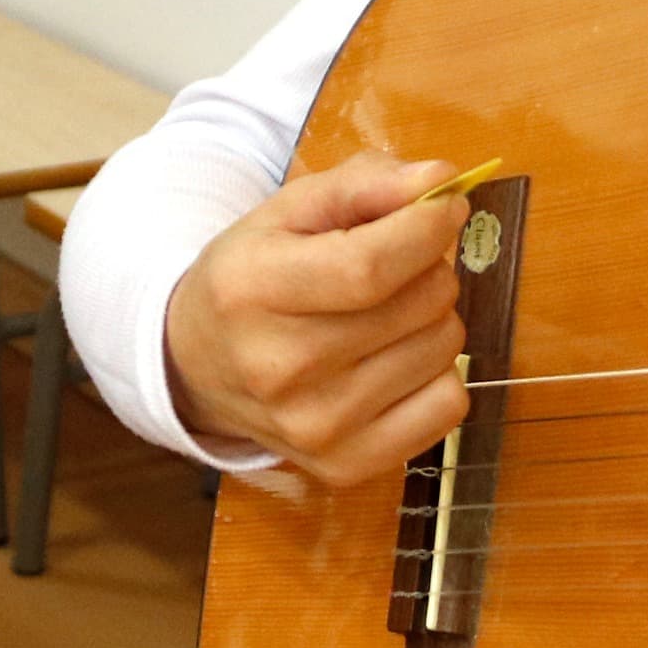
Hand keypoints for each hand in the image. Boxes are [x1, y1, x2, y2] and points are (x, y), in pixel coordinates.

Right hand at [162, 155, 471, 487]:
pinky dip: (437, 373)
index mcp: (252, 290)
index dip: (426, 228)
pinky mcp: (347, 465)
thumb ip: (363, 185)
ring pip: (444, 348)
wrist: (197, 367)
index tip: (446, 206)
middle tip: (396, 265)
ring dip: (432, 319)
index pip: (368, 266)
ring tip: (386, 314)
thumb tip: (440, 182)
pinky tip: (394, 361)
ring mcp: (313, 426)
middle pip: (418, 303)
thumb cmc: (252, 280)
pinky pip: (449, 404)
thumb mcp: (286, 212)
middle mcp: (277, 367)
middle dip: (428, 267)